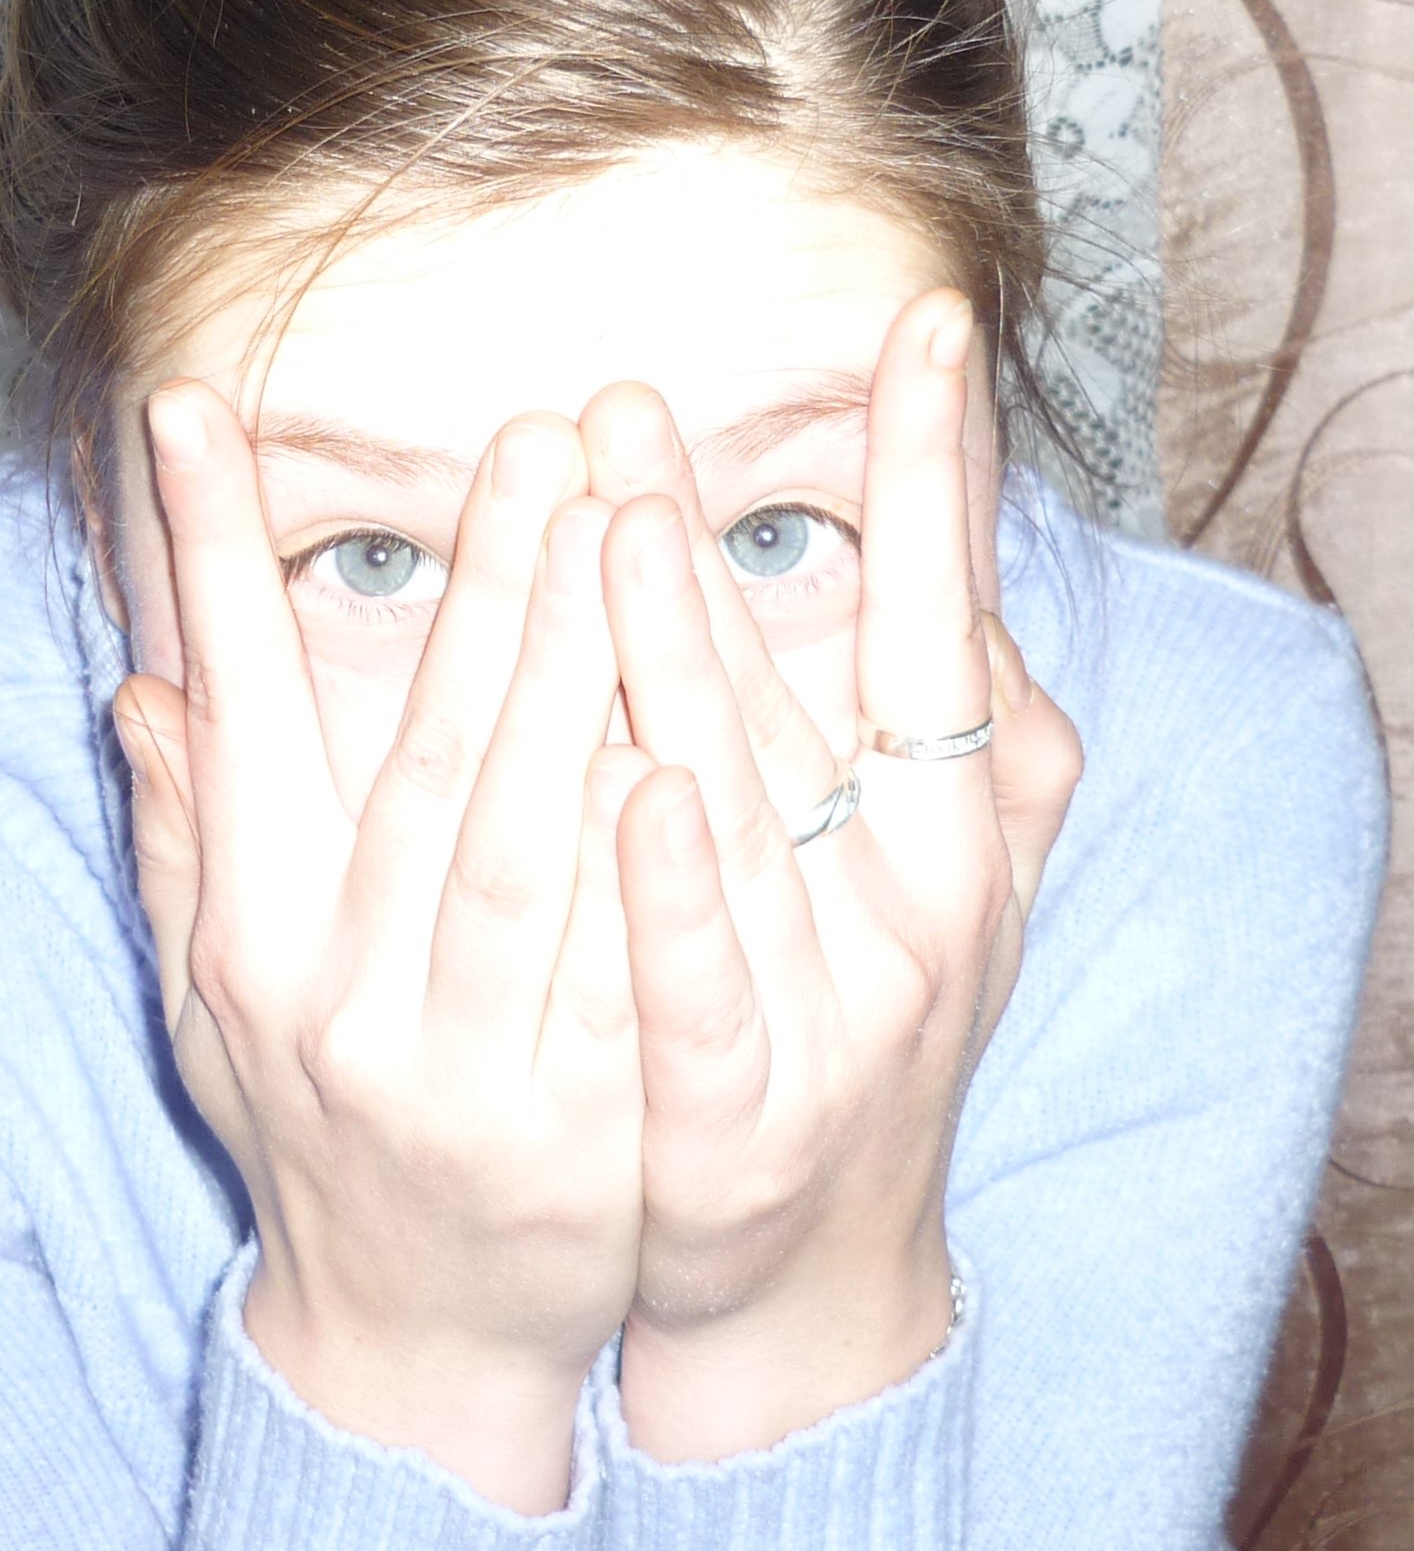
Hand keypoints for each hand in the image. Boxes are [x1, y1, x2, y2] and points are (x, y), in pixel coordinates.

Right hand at [111, 389, 643, 1514]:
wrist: (418, 1332)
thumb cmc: (314, 1121)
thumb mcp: (214, 994)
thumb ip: (186, 835)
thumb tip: (141, 681)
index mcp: (255, 940)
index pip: (237, 719)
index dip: (210, 562)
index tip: (192, 414)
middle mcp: (350, 995)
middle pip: (427, 760)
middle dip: (484, 586)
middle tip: (538, 434)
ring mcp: (470, 1067)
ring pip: (528, 841)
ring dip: (576, 672)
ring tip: (621, 517)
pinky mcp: (589, 1127)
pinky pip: (632, 965)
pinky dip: (657, 850)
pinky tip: (693, 730)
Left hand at [577, 287, 1084, 1460]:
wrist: (820, 1262)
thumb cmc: (871, 1024)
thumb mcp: (947, 879)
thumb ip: (973, 738)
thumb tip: (972, 587)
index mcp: (948, 823)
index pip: (943, 618)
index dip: (936, 474)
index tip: (924, 328)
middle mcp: (909, 898)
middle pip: (800, 688)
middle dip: (711, 539)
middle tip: (627, 400)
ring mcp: (832, 1006)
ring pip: (744, 810)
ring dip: (683, 664)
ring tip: (618, 521)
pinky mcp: (746, 1109)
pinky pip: (705, 986)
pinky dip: (680, 890)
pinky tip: (643, 789)